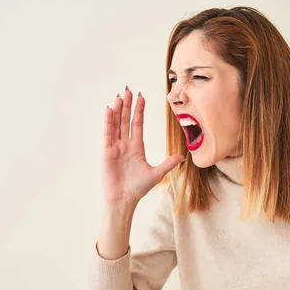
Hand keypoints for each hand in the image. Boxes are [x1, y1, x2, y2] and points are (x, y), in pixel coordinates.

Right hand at [102, 87, 183, 204]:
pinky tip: (110, 110)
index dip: (139, 110)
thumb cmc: (138, 188)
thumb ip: (168, 163)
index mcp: (137, 147)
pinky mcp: (106, 152)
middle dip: (128, 105)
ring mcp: (115, 147)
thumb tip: (182, 156)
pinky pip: (108, 134)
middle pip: (126, 120)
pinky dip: (108, 122)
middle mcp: (125, 144)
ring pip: (116, 124)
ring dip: (118, 110)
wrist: (124, 200)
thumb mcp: (156, 173)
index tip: (141, 97)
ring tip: (120, 96)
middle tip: (129, 90)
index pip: (137, 124)